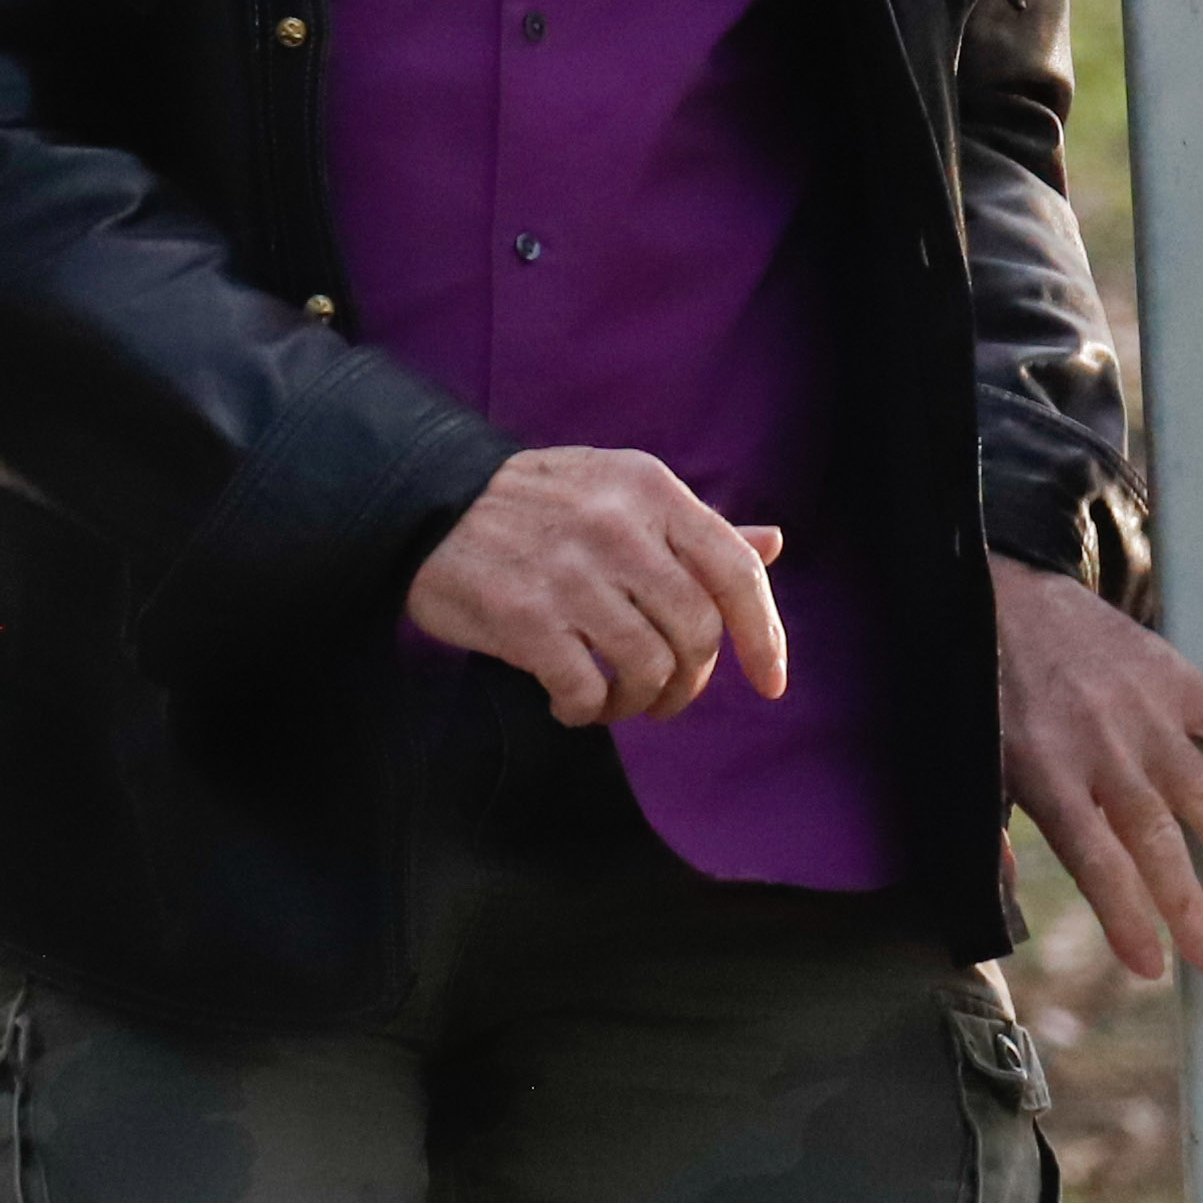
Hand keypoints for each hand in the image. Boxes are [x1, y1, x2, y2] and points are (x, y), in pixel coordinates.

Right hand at [406, 448, 785, 729]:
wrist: (429, 501)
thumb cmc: (540, 505)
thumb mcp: (620, 492)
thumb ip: (694, 529)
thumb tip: (773, 544)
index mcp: (651, 491)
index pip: (736, 571)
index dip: (765, 634)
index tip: (771, 681)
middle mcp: (618, 527)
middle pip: (697, 631)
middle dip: (690, 679)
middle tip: (663, 692)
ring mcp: (571, 572)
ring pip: (648, 667)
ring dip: (639, 701)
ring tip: (615, 700)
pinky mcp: (525, 616)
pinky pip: (587, 689)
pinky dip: (587, 711)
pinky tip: (569, 701)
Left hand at [994, 562, 1202, 983]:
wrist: (999, 595)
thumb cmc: (984, 693)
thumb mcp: (969, 768)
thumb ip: (991, 841)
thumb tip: (1004, 912)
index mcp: (1048, 776)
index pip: (1098, 864)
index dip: (1127, 919)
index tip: (1154, 968)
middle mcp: (1104, 749)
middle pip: (1158, 843)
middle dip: (1192, 910)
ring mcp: (1146, 711)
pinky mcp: (1174, 674)